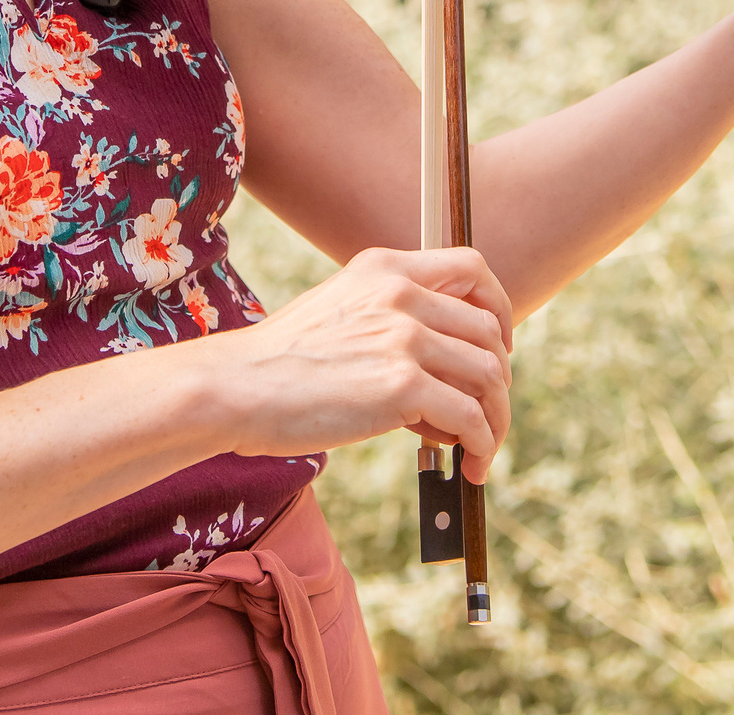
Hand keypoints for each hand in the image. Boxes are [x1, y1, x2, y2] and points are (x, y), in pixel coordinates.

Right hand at [200, 247, 513, 483]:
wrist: (234, 387)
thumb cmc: (278, 362)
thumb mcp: (338, 310)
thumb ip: (387, 317)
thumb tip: (442, 365)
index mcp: (384, 268)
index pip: (472, 268)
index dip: (498, 307)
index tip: (498, 344)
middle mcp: (400, 293)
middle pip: (489, 332)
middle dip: (498, 380)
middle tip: (485, 413)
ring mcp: (404, 337)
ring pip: (489, 376)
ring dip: (496, 420)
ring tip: (480, 450)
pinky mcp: (402, 385)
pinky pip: (471, 417)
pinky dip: (481, 445)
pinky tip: (468, 465)